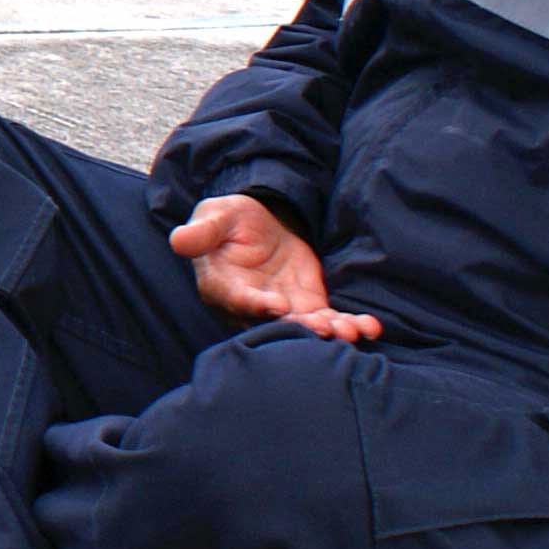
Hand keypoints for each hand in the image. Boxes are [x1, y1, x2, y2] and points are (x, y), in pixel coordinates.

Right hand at [169, 195, 378, 340]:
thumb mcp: (215, 216)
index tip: (276, 306)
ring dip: (331, 332)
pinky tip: (369, 327)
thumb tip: (178, 240)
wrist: (257, 223)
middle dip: (302, 329)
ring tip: (353, 331)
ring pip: (306, 328)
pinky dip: (349, 325)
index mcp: (222, 287)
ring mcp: (282, 310)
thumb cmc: (228, 221)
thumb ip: (202, 231)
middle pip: (276, 324)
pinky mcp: (307, 306)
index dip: (256, 305)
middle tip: (325, 328)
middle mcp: (252, 307)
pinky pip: (328, 320)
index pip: (237, 300)